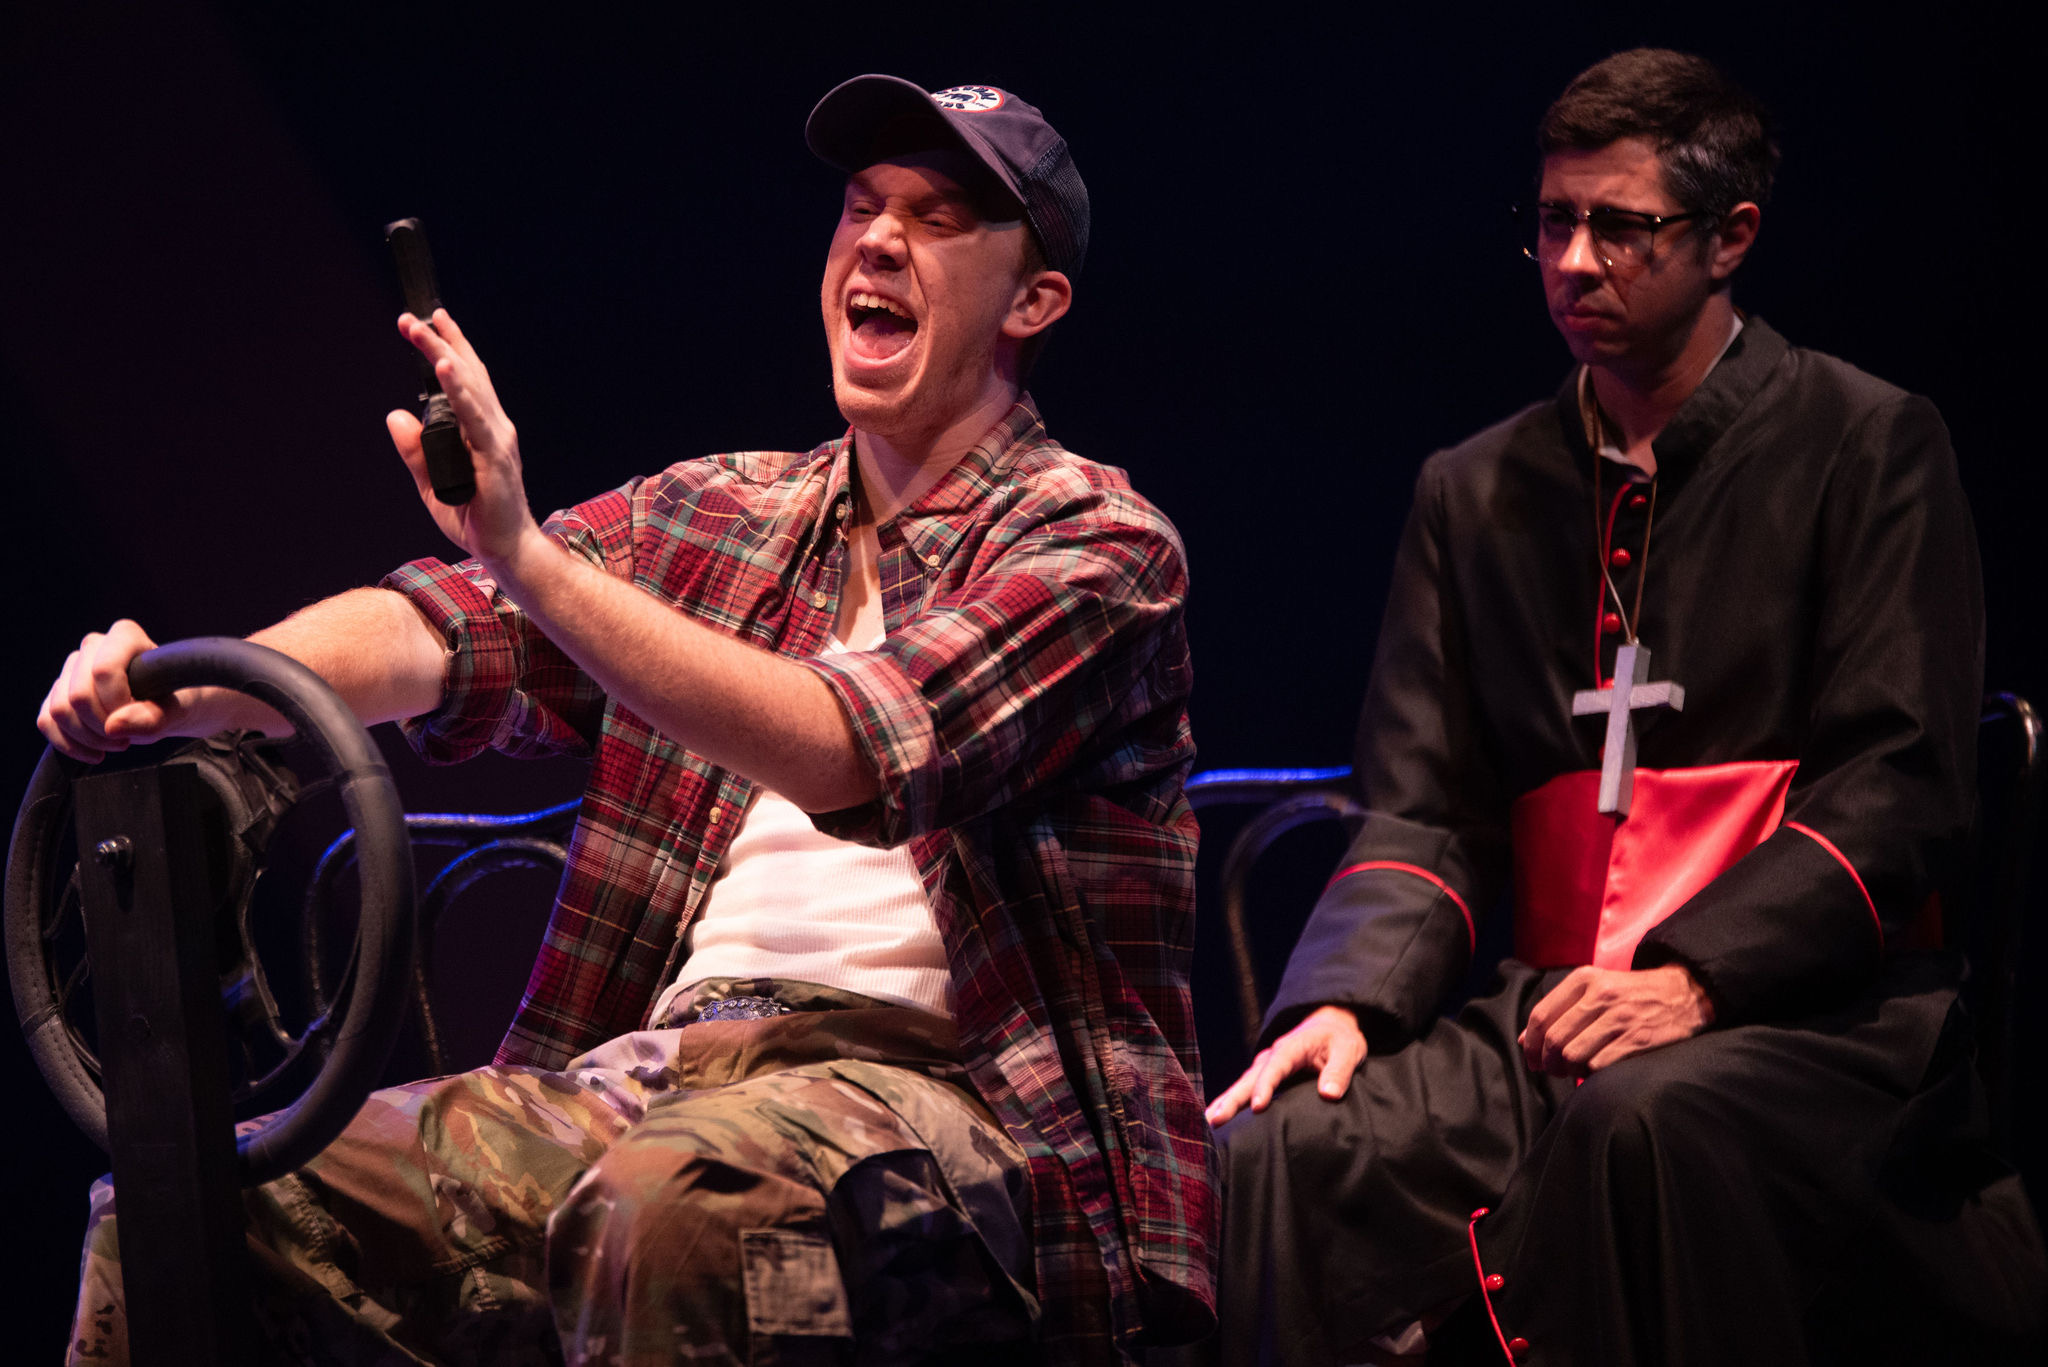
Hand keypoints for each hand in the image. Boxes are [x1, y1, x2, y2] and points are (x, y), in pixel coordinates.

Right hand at [37, 620, 192, 760]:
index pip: (104, 670)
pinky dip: (68, 744)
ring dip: (88, 738)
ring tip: (117, 743)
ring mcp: (71, 669)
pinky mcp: (57, 694)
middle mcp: (93, 646)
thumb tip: (114, 726)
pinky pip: (46, 721)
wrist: (167, 711)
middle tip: (129, 739)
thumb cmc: (173, 704)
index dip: (118, 703)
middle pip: (78, 694)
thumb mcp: (175, 712)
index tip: (140, 717)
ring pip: (59, 709)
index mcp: (125, 636)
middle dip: (103, 727)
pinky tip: (95, 753)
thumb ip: (153, 717)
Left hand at [387, 308, 540, 567]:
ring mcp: (497, 439)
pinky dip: (459, 388)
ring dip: (444, 354)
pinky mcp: (495, 455)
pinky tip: (445, 366)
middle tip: (413, 318)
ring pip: (469, 386)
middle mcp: (494, 427)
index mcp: (482, 431)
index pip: (466, 380)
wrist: (507, 550)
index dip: (448, 347)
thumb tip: (395, 416)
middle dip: (441, 341)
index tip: (427, 321)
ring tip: (422, 330)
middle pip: (467, 374)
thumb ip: (414, 451)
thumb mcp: (432, 482)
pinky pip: (474, 415)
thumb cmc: (477, 519)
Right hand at [1204, 1004, 1366, 1125]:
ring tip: (1208, 1122)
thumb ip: (1339, 1071)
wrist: (1328, 1026)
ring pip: (1241, 1085)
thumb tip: (1329, 1094)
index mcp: (1290, 1048)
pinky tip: (1217, 1117)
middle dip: (1232, 1099)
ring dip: (1225, 1102)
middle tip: (1215, 1120)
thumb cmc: (1339, 1039)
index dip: (1265, 1087)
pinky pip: (1244, 1089)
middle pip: (1248, 1079)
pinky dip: (1230, 1102)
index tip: (1257, 1107)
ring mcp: (1264, 1066)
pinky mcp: (1264, 1075)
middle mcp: (1271, 1056)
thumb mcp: (1347, 1050)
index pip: (1275, 1068)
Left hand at [1519, 964, 1713, 1076]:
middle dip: (1547, 1062)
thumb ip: (1560, 1009)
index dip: (1531, 1043)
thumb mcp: (1596, 988)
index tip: (1531, 1058)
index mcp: (1584, 980)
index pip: (1541, 1015)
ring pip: (1573, 1055)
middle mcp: (1599, 996)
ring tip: (1574, 1070)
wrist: (1684, 993)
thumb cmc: (1632, 994)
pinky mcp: (1637, 1039)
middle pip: (1554, 1039)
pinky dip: (1591, 1073)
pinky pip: (1598, 1065)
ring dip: (1568, 1070)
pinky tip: (1596, 1069)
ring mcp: (1619, 1018)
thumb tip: (1524, 1041)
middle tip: (1552, 1070)